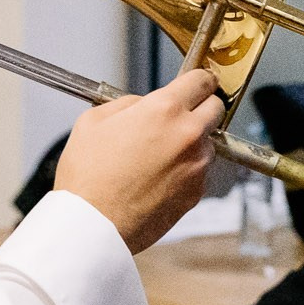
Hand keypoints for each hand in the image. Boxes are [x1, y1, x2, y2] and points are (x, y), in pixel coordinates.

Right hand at [55, 68, 224, 252]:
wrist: (93, 226)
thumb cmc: (87, 176)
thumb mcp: (93, 121)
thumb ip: (127, 103)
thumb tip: (143, 104)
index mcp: (163, 110)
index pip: (201, 80)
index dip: (199, 79)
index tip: (198, 82)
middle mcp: (188, 135)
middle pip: (216, 108)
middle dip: (201, 107)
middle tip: (181, 115)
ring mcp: (197, 166)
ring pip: (207, 143)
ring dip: (191, 143)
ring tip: (157, 157)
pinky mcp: (196, 193)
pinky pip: (198, 172)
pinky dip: (184, 171)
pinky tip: (156, 179)